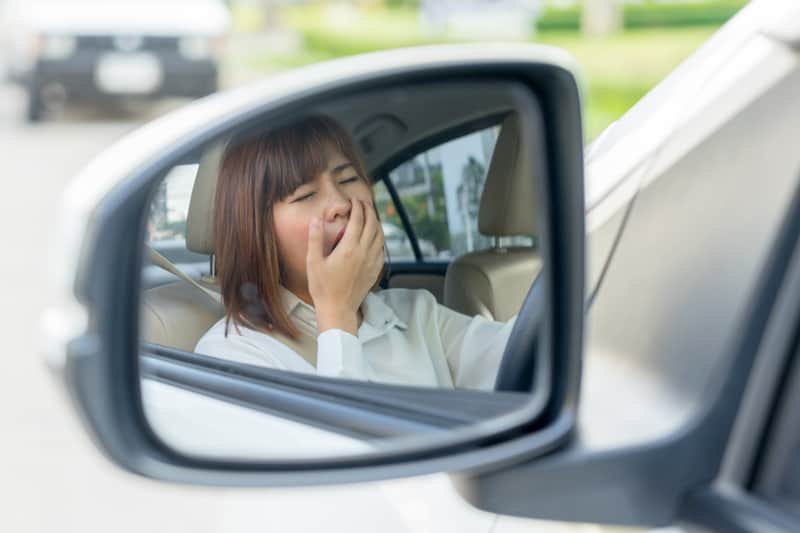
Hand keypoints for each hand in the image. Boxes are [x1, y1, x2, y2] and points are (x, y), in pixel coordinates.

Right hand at [306, 199, 384, 334]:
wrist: (338, 310)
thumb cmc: (323, 288)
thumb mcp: (313, 262)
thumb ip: (315, 239)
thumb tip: (315, 219)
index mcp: (349, 248)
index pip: (358, 220)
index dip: (357, 207)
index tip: (354, 200)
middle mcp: (364, 253)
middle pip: (373, 224)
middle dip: (369, 210)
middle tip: (364, 203)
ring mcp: (372, 262)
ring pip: (380, 236)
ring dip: (377, 222)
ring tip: (371, 216)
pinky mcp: (375, 270)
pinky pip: (382, 249)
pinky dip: (380, 238)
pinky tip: (375, 237)